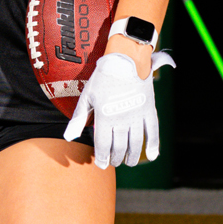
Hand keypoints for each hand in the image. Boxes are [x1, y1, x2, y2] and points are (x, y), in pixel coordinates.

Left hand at [63, 48, 174, 168]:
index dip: (102, 157)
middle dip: (115, 158)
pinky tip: (151, 156)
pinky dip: (153, 145)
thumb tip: (69, 137)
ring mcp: (137, 115)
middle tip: (114, 162)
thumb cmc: (103, 77)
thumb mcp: (87, 96)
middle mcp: (121, 119)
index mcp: (104, 117)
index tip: (102, 164)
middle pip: (119, 147)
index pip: (103, 145)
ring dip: (132, 156)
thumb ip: (78, 118)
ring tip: (128, 162)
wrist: (126, 59)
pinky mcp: (149, 110)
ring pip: (135, 143)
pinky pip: (153, 132)